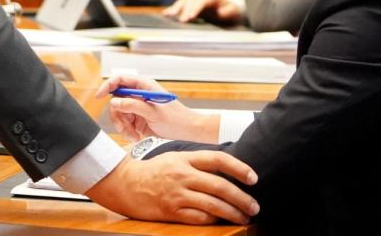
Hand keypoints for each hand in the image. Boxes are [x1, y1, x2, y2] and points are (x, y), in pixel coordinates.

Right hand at [85, 153, 259, 224]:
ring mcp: (177, 194)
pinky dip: (213, 220)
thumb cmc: (154, 170)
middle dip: (242, 198)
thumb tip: (227, 170)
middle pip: (220, 186)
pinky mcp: (171, 210)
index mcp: (186, 158)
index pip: (219, 159)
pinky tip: (221, 222)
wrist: (126, 183)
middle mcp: (183, 175)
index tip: (253, 178)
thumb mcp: (176, 158)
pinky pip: (199, 217)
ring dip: (232, 213)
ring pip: (213, 204)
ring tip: (244, 217)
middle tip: (255, 206)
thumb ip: (198, 162)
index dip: (239, 168)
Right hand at [96, 75, 218, 142]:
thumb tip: (115, 102)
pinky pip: (125, 123)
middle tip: (125, 127)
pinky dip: (128, 131)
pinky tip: (137, 136)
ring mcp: (138, 106)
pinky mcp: (139, 118)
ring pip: (119, 114)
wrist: (187, 131)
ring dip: (123, 126)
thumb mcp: (153, 112)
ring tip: (134, 135)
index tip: (99, 96)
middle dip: (118, 116)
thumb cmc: (176, 119)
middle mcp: (139, 94)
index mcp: (144, 86)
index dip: (107, 86)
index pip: (120, 80)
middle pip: (116, 101)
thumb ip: (133, 105)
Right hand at [163, 0, 243, 23]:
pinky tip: (165, 14)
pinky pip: (181, 5)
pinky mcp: (191, 5)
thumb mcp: (234, 12)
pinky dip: (173, 9)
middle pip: (191, 1)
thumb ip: (228, 12)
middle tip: (181, 21)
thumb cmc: (232, 11)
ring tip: (168, 15)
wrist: (229, 9)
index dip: (196, 8)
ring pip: (184, 1)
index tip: (190, 17)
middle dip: (185, 10)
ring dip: (176, 8)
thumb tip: (220, 13)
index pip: (202, 0)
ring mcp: (195, 0)